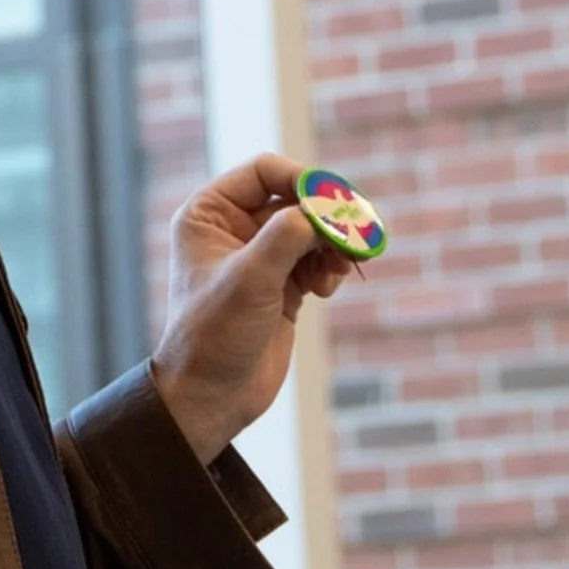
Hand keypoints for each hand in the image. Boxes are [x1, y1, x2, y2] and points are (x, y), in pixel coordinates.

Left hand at [150, 153, 350, 465]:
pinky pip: (318, 259)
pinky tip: (327, 290)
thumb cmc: (214, 335)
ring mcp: (260, 256)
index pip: (264, 171)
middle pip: (295, 198)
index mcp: (209, 213)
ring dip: (334, 243)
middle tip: (359, 232)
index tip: (335, 201)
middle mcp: (232, 227)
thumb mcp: (249, 280)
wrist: (213, 397)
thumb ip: (285, 237)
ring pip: (312, 229)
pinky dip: (331, 267)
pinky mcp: (282, 284)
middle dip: (328, 216)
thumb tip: (323, 208)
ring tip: (341, 268)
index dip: (303, 179)